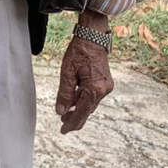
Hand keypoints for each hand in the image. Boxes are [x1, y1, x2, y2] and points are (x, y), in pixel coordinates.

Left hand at [55, 18, 113, 134]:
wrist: (93, 36)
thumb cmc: (79, 51)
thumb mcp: (67, 72)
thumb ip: (65, 94)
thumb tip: (61, 112)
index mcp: (94, 89)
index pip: (81, 112)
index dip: (71, 123)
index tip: (63, 131)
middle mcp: (103, 90)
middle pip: (88, 110)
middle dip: (75, 118)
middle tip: (63, 125)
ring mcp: (106, 86)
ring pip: (91, 103)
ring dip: (79, 109)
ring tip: (66, 113)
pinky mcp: (106, 82)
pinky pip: (93, 95)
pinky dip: (84, 99)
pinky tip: (74, 100)